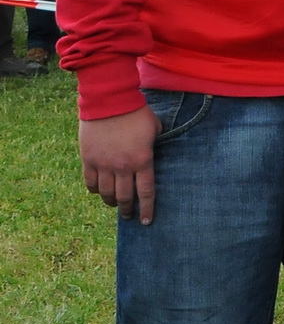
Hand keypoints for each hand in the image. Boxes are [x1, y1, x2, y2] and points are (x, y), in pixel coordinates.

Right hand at [79, 105, 160, 224]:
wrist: (110, 102)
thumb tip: (155, 152)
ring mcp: (103, 164)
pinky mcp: (88, 159)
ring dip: (110, 202)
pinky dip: (94, 190)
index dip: (146, 209)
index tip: (146, 221)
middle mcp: (123, 166)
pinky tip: (98, 192)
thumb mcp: (155, 128)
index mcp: (142, 160)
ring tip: (114, 204)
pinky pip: (90, 182)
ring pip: (106, 193)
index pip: (146, 192)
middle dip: (128, 209)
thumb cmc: (137, 113)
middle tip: (130, 215)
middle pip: (124, 197)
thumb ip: (155, 144)